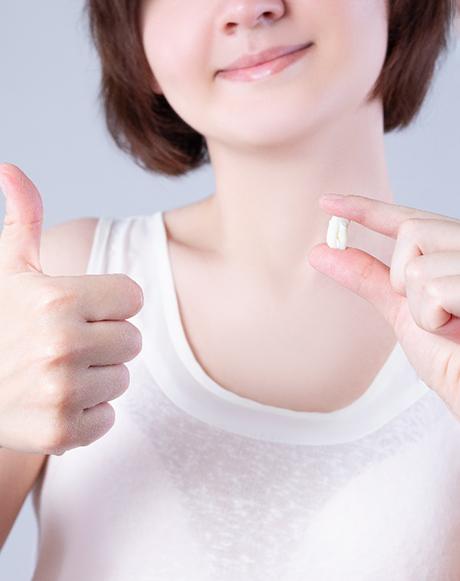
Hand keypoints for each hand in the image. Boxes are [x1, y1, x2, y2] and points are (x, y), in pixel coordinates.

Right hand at [0, 164, 143, 453]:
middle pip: (133, 340)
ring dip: (96, 378)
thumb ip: (23, 220)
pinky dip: (86, 416)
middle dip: (104, 340)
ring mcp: (62, 393)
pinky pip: (108, 419)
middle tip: (64, 344)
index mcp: (58, 298)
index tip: (77, 309)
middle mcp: (63, 345)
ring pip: (122, 379)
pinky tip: (53, 403)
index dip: (107, 303)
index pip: (133, 297)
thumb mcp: (7, 270)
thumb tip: (11, 168)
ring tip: (54, 373)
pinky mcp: (61, 433)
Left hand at [309, 193, 459, 420]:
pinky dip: (432, 319)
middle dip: (404, 279)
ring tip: (452, 326)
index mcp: (454, 250)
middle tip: (433, 312)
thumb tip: (322, 252)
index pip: (409, 219)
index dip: (366, 209)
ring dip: (421, 309)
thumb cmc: (451, 355)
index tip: (327, 202)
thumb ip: (367, 277)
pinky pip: (433, 289)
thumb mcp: (402, 309)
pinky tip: (458, 330)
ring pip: (417, 266)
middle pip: (412, 232)